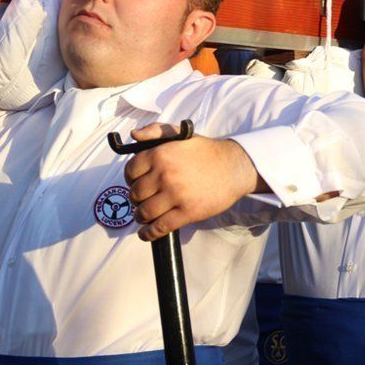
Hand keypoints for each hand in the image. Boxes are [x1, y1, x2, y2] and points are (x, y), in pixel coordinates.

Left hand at [124, 123, 259, 240]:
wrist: (235, 167)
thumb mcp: (181, 134)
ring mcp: (175, 195)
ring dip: (141, 216)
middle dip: (137, 198)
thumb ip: (156, 131)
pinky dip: (148, 233)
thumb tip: (134, 136)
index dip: (131, 179)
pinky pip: (159, 227)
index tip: (136, 182)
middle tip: (144, 199)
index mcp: (160, 154)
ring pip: (144, 212)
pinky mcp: (187, 212)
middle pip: (135, 194)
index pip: (130, 171)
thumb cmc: (207, 151)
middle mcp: (164, 174)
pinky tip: (146, 233)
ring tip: (145, 215)